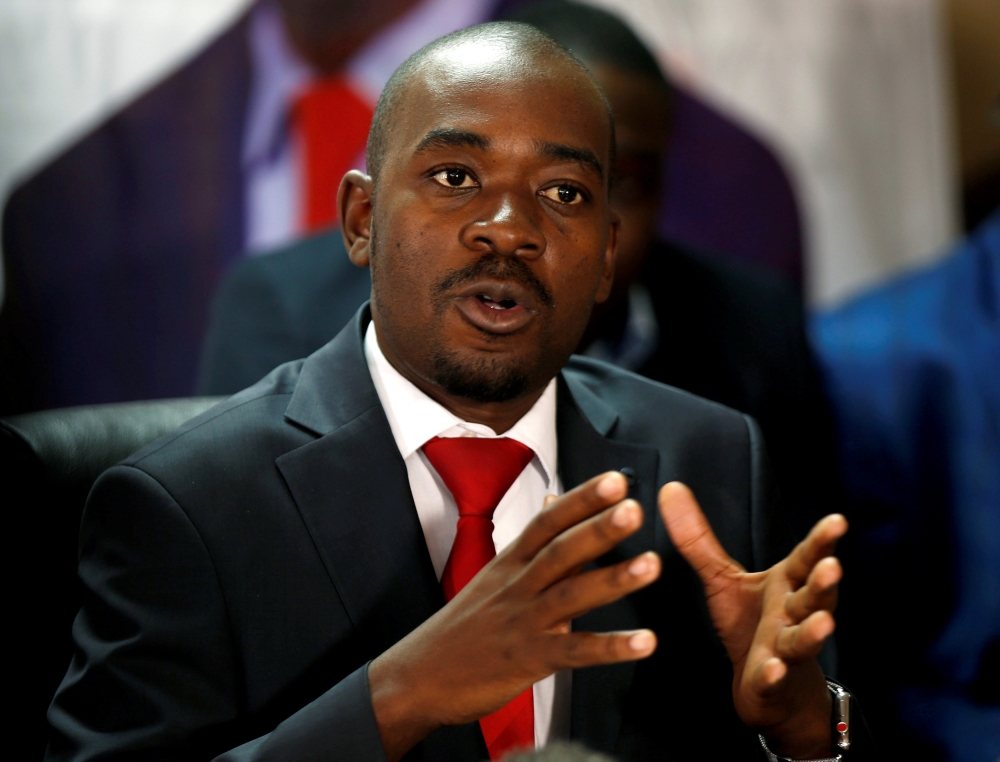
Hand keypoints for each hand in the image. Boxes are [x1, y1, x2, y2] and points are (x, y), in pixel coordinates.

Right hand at [370, 472, 661, 760]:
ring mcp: (522, 622)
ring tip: (650, 565)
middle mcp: (517, 586)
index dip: (581, 500)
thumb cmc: (461, 626)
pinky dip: (610, 647)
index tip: (614, 480)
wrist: (419, 675)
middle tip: (633, 508)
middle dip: (597, 528)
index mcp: (510, 562)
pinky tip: (643, 642)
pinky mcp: (528, 660)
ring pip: (570, 595)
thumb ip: (533, 541)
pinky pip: (575, 653)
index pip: (547, 522)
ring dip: (612, 579)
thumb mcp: (494, 574)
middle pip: (560, 551)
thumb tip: (556, 501)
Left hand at [659, 482, 846, 758]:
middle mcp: (793, 614)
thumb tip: (670, 490)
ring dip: (813, 631)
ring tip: (823, 622)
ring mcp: (786, 650)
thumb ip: (699, 536)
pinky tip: (773, 668)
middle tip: (832, 566)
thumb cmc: (751, 624)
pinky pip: (773, 678)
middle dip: (824, 582)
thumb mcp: (721, 576)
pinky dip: (774, 674)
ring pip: (803, 639)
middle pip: (814, 597)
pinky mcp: (771, 681)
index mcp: (787, 585)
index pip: (806, 559)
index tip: (837, 521)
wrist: (765, 686)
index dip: (822, 541)